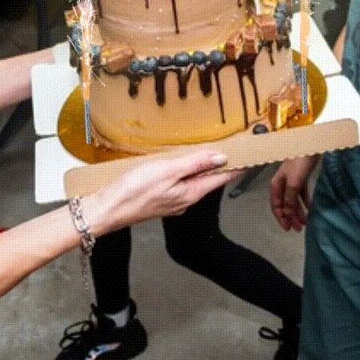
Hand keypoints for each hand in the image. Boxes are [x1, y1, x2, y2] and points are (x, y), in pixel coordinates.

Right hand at [88, 151, 235, 235]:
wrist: (109, 209)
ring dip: (203, 169)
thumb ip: (195, 164)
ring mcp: (173, 202)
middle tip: (233, 149)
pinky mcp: (160, 200)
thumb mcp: (168, 171)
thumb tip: (222, 158)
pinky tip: (180, 167)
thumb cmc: (136, 190)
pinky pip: (180, 184)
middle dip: (221, 166)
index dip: (236, 166)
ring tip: (211, 155)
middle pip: (209, 180)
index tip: (249, 156)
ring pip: (194, 183)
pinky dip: (186, 173)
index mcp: (191, 192)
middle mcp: (185, 200)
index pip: (221, 177)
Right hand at [270, 155, 318, 230]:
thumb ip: (289, 198)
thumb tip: (286, 214)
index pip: (275, 204)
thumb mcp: (294, 182)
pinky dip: (305, 202)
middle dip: (290, 217)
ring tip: (304, 222)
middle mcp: (283, 183)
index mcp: (276, 184)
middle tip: (297, 229)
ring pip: (293, 200)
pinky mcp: (301, 178)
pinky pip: (302, 194)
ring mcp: (292, 180)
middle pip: (284, 204)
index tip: (287, 228)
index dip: (280, 217)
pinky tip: (310, 209)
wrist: (311, 145)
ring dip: (298, 211)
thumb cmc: (299, 162)